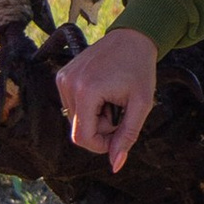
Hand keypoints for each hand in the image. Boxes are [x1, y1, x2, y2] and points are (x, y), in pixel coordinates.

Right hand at [56, 24, 157, 170]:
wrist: (132, 37)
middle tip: (120, 110)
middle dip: (101, 128)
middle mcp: (68, 84)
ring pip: (75, 119)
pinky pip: (72, 106)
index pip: (82, 138)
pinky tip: (102, 90)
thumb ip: (127, 136)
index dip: (101, 144)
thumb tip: (115, 165)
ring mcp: (63, 78)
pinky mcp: (62, 75)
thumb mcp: (141, 105)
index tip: (120, 132)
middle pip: (79, 130)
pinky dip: (88, 106)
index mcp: (86, 91)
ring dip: (95, 117)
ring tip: (111, 98)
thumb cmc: (140, 69)